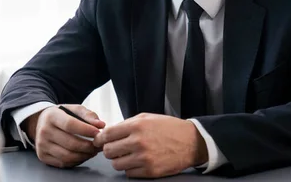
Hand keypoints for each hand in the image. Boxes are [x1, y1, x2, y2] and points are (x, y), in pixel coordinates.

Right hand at [23, 104, 105, 168]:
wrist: (40, 123)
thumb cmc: (61, 116)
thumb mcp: (73, 109)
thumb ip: (88, 115)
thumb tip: (101, 125)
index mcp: (51, 116)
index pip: (70, 125)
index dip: (86, 130)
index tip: (98, 133)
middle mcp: (44, 131)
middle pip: (70, 143)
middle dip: (89, 146)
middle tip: (99, 145)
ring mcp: (42, 145)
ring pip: (68, 156)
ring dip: (84, 155)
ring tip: (93, 151)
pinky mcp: (43, 156)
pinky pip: (63, 163)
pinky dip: (76, 161)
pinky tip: (82, 155)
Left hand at [93, 113, 207, 178]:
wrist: (191, 142)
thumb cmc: (167, 127)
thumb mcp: (146, 118)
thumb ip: (125, 124)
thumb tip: (107, 133)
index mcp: (136, 126)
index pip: (107, 135)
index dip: (100, 139)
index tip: (99, 141)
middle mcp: (138, 142)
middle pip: (108, 151)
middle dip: (109, 150)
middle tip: (115, 148)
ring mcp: (144, 158)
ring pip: (116, 164)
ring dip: (119, 160)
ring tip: (127, 155)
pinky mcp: (150, 171)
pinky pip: (129, 173)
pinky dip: (130, 168)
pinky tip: (137, 162)